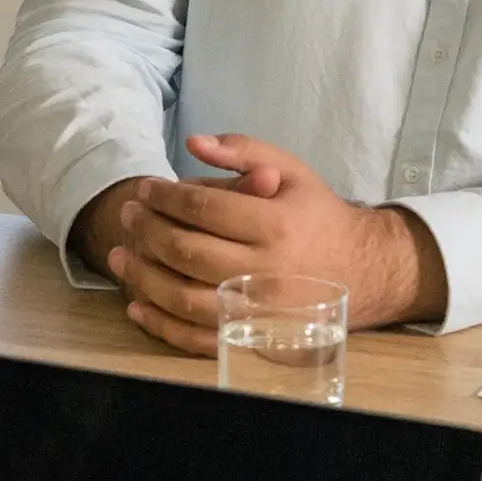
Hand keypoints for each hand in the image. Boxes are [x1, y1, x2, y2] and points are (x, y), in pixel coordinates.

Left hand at [91, 135, 447, 354]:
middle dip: (147, 230)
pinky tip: (136, 304)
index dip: (165, 196)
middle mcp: (266, 270)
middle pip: (186, 251)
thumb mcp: (292, 171)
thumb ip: (244, 150)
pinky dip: (159, 324)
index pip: (204, 208)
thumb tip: (193, 142)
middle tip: (128, 215)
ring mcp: (257, 310)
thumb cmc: (317, 215)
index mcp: (276, 224)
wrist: (361, 270)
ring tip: (120, 255)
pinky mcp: (251, 338)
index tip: (145, 188)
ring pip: (182, 297)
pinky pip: (195, 337)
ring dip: (141, 276)